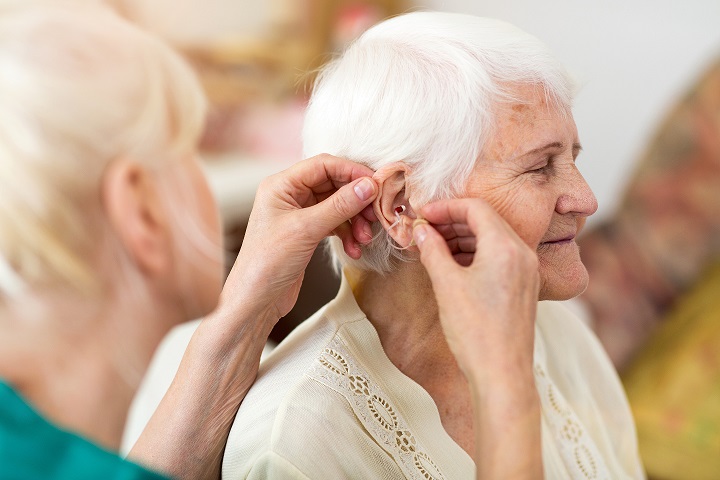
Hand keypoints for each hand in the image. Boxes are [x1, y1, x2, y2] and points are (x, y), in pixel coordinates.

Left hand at [224, 154, 377, 322]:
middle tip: (374, 214)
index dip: (352, 171)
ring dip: (355, 220)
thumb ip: (340, 205)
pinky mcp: (307, 233)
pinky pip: (335, 224)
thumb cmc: (268, 262)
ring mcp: (299, 214)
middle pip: (334, 184)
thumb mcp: (306, 229)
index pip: (324, 165)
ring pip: (338, 206)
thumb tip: (369, 185)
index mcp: (281, 185)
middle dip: (357, 200)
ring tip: (364, 238)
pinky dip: (348, 234)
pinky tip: (354, 249)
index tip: (376, 184)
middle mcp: (290, 195)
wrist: (256, 301)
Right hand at [412, 198, 538, 376]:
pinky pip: (500, 256)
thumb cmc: (476, 332)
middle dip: (453, 220)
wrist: (502, 375)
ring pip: (493, 238)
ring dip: (463, 236)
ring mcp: (527, 271)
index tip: (422, 215)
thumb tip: (421, 230)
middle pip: (486, 220)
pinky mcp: (524, 287)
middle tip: (425, 229)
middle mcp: (523, 254)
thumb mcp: (446, 285)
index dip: (445, 207)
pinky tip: (453, 263)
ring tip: (434, 246)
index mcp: (506, 247)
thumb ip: (432, 250)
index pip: (475, 208)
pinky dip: (476, 253)